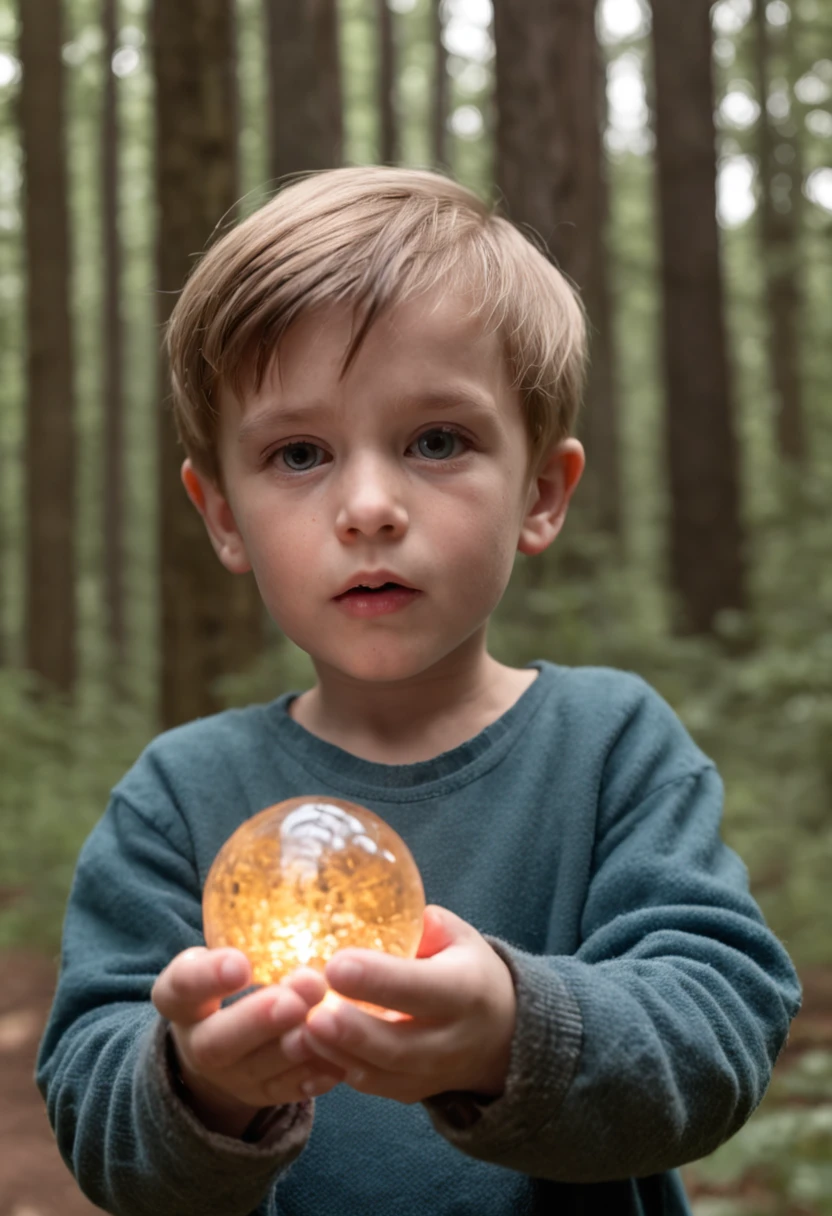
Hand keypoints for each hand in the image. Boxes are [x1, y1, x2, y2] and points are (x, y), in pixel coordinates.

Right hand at [151, 947, 344, 1136]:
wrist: (218, 1044)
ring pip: (255, 1070)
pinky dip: (312, 1078)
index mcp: (180, 999)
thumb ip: (248, 936)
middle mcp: (198, 1042)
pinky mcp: (259, 1095)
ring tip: (322, 1025)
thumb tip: (304, 895)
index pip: (181, 986)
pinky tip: (338, 1061)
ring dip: (291, 1049)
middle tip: (295, 999)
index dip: (206, 978)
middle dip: (257, 1021)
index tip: (240, 964)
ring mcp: (229, 1076)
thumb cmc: (227, 980)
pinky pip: (285, 1092)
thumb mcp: (220, 957)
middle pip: (217, 1041)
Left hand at [280, 906, 515, 1105]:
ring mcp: (432, 1075)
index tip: (337, 964)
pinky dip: (335, 1068)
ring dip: (336, 1053)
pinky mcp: (409, 1092)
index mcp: (467, 991)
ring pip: (380, 1073)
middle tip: (311, 1011)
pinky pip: (370, 1086)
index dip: (379, 979)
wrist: (499, 1035)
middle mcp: (452, 1040)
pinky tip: (305, 1045)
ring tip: (299, 1029)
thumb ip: (426, 926)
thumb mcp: (460, 939)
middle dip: (352, 1030)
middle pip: (399, 1045)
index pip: (422, 988)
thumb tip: (385, 910)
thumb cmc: (468, 971)